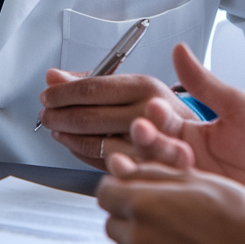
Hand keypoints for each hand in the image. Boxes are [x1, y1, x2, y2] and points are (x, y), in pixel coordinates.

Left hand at [39, 68, 196, 169]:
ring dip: (68, 138)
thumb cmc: (162, 111)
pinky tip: (75, 145)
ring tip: (57, 130)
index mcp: (143, 86)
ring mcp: (145, 143)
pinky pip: (102, 163)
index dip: (62, 93)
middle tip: (46, 115)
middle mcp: (146, 113)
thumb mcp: (134, 85)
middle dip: (59, 117)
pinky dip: (82, 154)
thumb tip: (54, 76)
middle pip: (88, 117)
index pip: (91, 88)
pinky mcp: (142, 167)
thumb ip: (92, 78)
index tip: (47, 95)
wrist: (198, 141)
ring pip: (93, 144)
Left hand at [98, 154, 244, 243]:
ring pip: (124, 241)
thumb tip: (126, 168)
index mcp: (142, 204)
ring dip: (136, 229)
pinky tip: (175, 241)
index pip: (104, 192)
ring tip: (169, 222)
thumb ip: (151, 172)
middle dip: (127, 207)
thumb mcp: (192, 178)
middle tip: (155, 201)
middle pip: (111, 218)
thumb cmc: (232, 215)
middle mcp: (137, 236)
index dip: (118, 183)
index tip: (132, 181)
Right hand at [129, 43, 244, 218]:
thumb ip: (206, 84)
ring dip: (168, 172)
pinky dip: (197, 199)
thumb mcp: (237, 107)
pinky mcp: (207, 213)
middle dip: (152, 144)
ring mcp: (195, 188)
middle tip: (155, 135)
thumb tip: (179, 49)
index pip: (160, 125)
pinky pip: (192, 208)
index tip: (153, 109)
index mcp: (189, 135)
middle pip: (154, 154)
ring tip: (184, 162)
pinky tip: (212, 186)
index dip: (153, 118)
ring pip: (167, 183)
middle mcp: (185, 162)